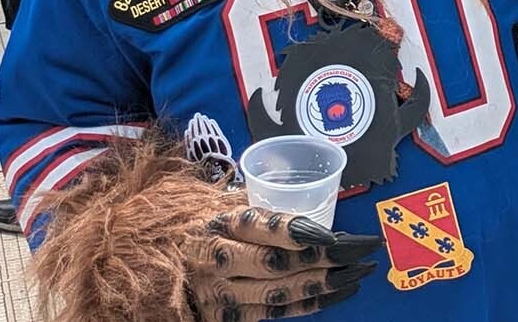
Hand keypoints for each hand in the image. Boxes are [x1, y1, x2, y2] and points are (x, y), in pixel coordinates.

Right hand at [184, 200, 379, 319]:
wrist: (152, 269)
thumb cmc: (189, 230)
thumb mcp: (211, 206)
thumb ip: (253, 210)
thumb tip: (307, 212)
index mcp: (215, 224)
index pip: (262, 228)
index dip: (300, 232)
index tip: (333, 232)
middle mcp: (218, 261)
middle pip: (280, 263)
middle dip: (328, 256)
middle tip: (364, 248)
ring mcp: (222, 294)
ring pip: (282, 292)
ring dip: (327, 283)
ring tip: (361, 271)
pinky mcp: (228, 317)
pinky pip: (277, 311)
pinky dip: (311, 302)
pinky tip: (338, 291)